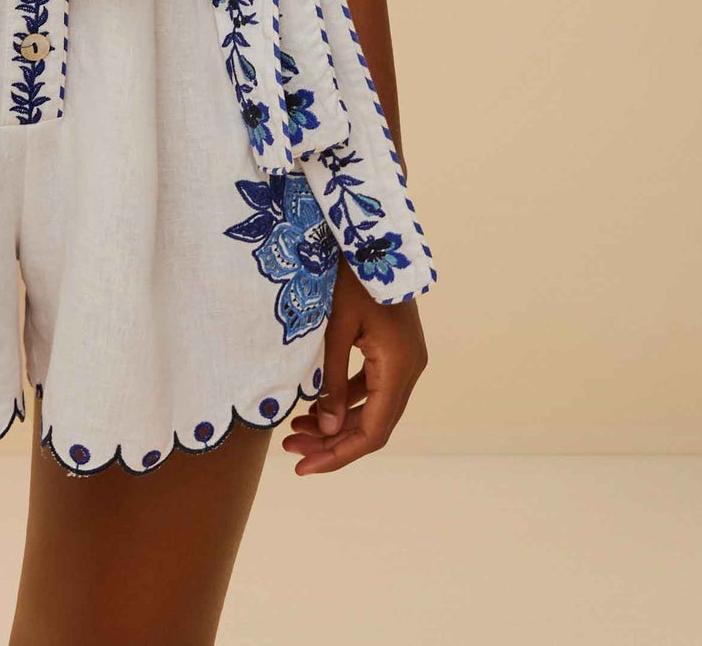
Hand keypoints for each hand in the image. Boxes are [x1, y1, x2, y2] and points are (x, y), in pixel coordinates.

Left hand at [280, 260, 426, 475]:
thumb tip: (327, 430)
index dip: (339, 455)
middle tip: (292, 450)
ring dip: (338, 422)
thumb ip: (332, 382)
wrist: (375, 234)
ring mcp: (405, 360)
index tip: (305, 467)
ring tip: (296, 430)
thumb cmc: (352, 276)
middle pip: (373, 425)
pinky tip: (316, 405)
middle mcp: (410, 370)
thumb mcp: (335, 328)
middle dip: (332, 441)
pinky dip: (347, 399)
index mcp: (399, 368)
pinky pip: (373, 387)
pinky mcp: (395, 350)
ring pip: (373, 408)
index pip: (373, 432)